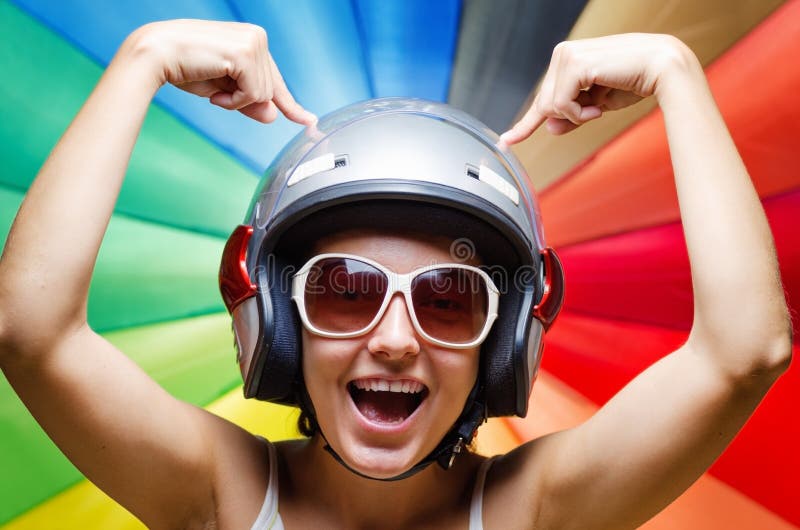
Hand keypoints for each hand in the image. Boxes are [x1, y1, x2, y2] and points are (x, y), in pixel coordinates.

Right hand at [127, 19, 315, 124]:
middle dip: (243, 101)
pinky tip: (215, 91)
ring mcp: (254, 43)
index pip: (275, 80)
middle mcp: (258, 37)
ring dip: (236, 100)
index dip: (290, 105)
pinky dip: (234, 100)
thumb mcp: (223, 89)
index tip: (309, 121)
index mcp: (253, 42)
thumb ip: (249, 101)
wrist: (156, 55)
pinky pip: (254, 94)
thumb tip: (272, 116)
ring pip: (264, 95)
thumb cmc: (184, 67)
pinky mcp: (246, 53)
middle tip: (215, 91)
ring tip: (213, 86)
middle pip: (269, 91)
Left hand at [500, 33, 695, 142]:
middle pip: (546, 106)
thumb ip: (572, 116)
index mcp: (568, 60)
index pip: (543, 97)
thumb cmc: (635, 81)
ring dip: (577, 115)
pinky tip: (598, 106)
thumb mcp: (598, 104)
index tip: (507, 142)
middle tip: (597, 109)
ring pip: (550, 107)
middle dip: (570, 116)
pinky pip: (561, 105)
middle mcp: (563, 54)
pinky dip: (579, 113)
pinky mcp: (574, 64)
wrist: (663, 70)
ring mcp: (566, 56)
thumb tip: (550, 127)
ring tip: (600, 105)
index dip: (525, 124)